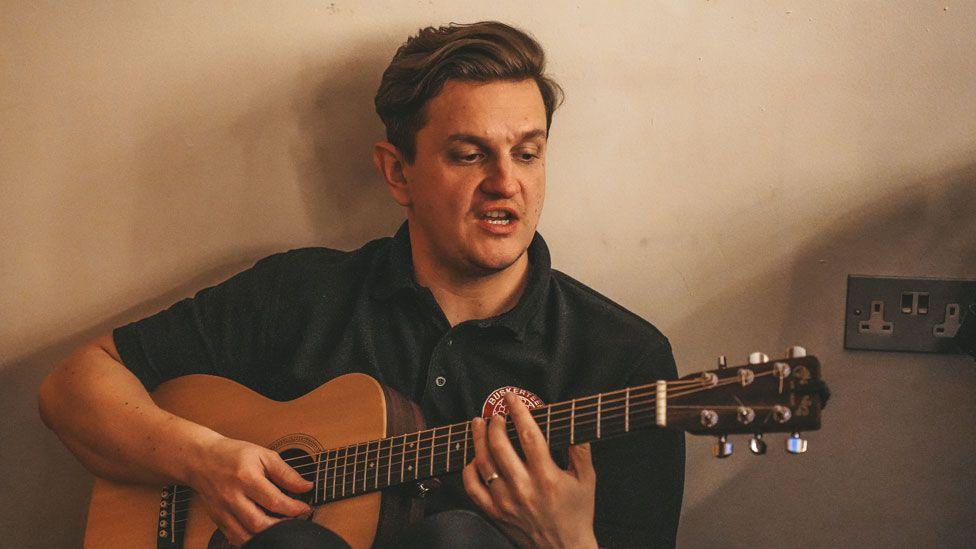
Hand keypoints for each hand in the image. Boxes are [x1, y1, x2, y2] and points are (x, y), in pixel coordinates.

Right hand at [186, 436, 312, 545]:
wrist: (200, 459)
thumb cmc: (233, 454)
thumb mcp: (263, 455)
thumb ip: (286, 473)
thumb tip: (306, 487)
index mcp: (246, 478)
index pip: (274, 501)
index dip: (294, 508)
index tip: (305, 507)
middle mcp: (232, 497)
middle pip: (259, 523)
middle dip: (282, 526)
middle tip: (295, 520)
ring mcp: (223, 511)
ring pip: (247, 535)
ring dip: (267, 535)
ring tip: (281, 526)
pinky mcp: (217, 519)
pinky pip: (235, 538)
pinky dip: (251, 540)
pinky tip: (262, 532)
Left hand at [462, 393, 598, 548]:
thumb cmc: (577, 514)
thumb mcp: (587, 480)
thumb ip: (581, 450)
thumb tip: (574, 424)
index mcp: (547, 477)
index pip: (529, 436)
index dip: (519, 412)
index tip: (512, 398)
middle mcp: (524, 488)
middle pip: (500, 446)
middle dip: (495, 423)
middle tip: (496, 413)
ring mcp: (506, 502)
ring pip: (483, 464)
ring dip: (478, 439)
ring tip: (478, 424)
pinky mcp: (495, 513)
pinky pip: (473, 488)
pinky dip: (469, 470)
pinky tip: (473, 457)